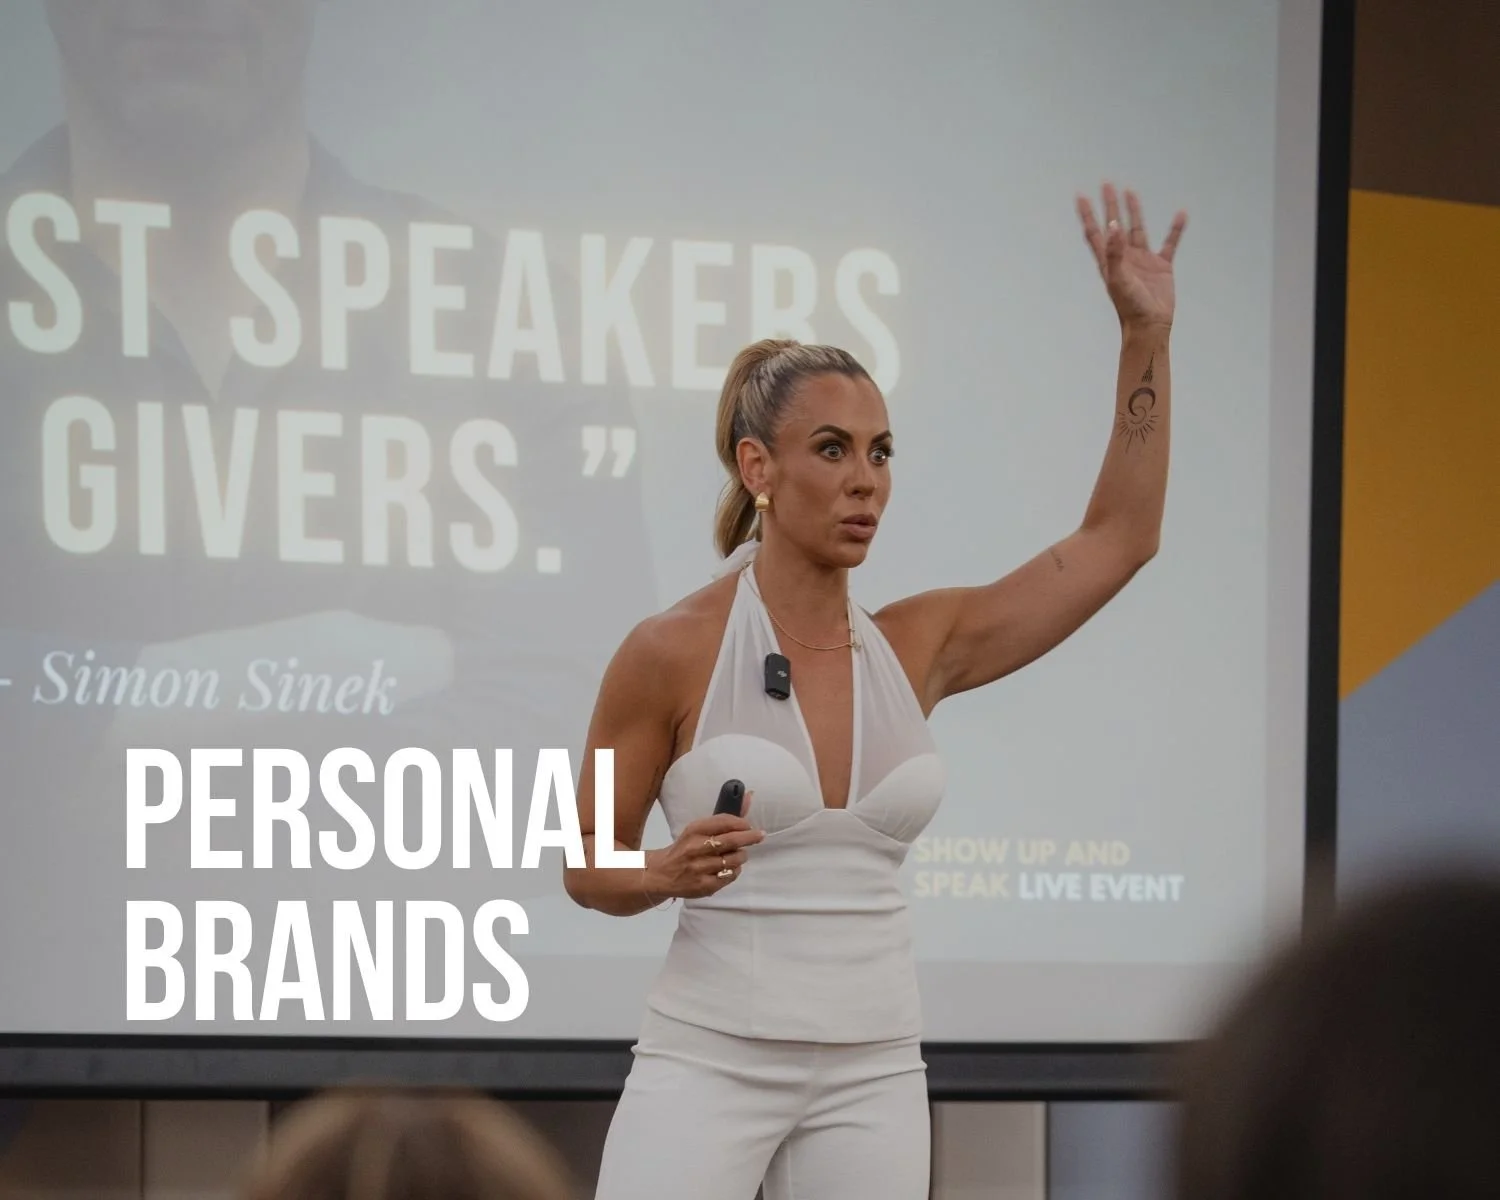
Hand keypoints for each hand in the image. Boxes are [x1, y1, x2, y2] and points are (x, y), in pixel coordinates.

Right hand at [646, 796, 762, 899]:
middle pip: (732, 841)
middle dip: (750, 837)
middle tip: (760, 835)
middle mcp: (696, 848)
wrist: (661, 874)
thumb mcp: (698, 830)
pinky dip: (734, 871)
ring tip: (738, 854)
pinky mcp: (704, 886)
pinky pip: (730, 876)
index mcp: (694, 830)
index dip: (741, 822)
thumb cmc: (685, 848)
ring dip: (741, 855)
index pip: (724, 821)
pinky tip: (729, 867)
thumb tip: (749, 797)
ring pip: (734, 860)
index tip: (748, 825)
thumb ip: (724, 818)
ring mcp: (699, 868)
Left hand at [1077, 183, 1186, 333]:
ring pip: (1137, 229)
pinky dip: (1175, 229)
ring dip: (1134, 211)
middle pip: (1114, 225)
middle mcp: (1124, 257)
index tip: (1081, 196)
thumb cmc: (1130, 306)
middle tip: (1106, 184)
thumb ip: (1114, 252)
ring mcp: (1142, 260)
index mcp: (1108, 260)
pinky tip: (1180, 214)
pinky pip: (1169, 243)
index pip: (1094, 232)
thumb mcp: (1118, 278)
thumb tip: (1112, 226)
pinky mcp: (1161, 266)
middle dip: (1109, 205)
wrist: (1150, 325)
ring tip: (1130, 191)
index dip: (1087, 215)